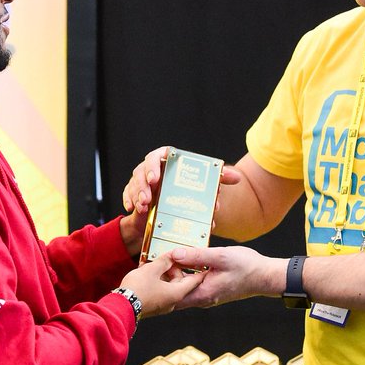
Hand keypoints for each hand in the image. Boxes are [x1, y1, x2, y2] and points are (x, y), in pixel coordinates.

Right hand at [117, 253, 204, 318]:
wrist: (120, 307)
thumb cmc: (138, 289)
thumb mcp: (153, 269)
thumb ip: (165, 261)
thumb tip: (173, 255)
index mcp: (177, 293)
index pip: (195, 281)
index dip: (198, 270)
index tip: (203, 263)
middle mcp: (172, 302)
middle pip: (179, 282)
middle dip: (175, 269)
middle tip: (169, 258)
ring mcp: (162, 305)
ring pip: (168, 286)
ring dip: (163, 274)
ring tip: (155, 263)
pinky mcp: (152, 306)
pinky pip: (159, 290)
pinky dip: (157, 281)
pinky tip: (147, 272)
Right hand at [120, 145, 242, 218]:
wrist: (175, 209)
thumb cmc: (190, 191)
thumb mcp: (204, 186)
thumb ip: (219, 179)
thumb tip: (237, 177)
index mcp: (168, 162)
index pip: (158, 155)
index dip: (155, 164)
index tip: (156, 177)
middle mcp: (153, 169)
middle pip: (143, 169)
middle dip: (144, 180)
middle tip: (149, 192)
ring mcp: (141, 181)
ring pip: (134, 183)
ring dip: (138, 194)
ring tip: (145, 205)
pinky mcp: (134, 193)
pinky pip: (128, 195)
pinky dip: (129, 201)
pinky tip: (134, 209)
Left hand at [167, 246, 284, 309]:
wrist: (266, 276)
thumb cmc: (247, 267)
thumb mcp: (220, 256)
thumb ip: (196, 255)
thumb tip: (175, 254)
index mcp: (202, 293)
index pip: (172, 294)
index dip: (164, 280)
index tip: (164, 262)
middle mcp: (203, 299)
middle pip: (176, 292)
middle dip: (170, 276)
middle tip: (169, 256)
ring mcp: (208, 295)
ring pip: (185, 288)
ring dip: (180, 274)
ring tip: (179, 256)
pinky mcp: (213, 290)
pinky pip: (195, 284)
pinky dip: (190, 273)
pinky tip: (192, 260)